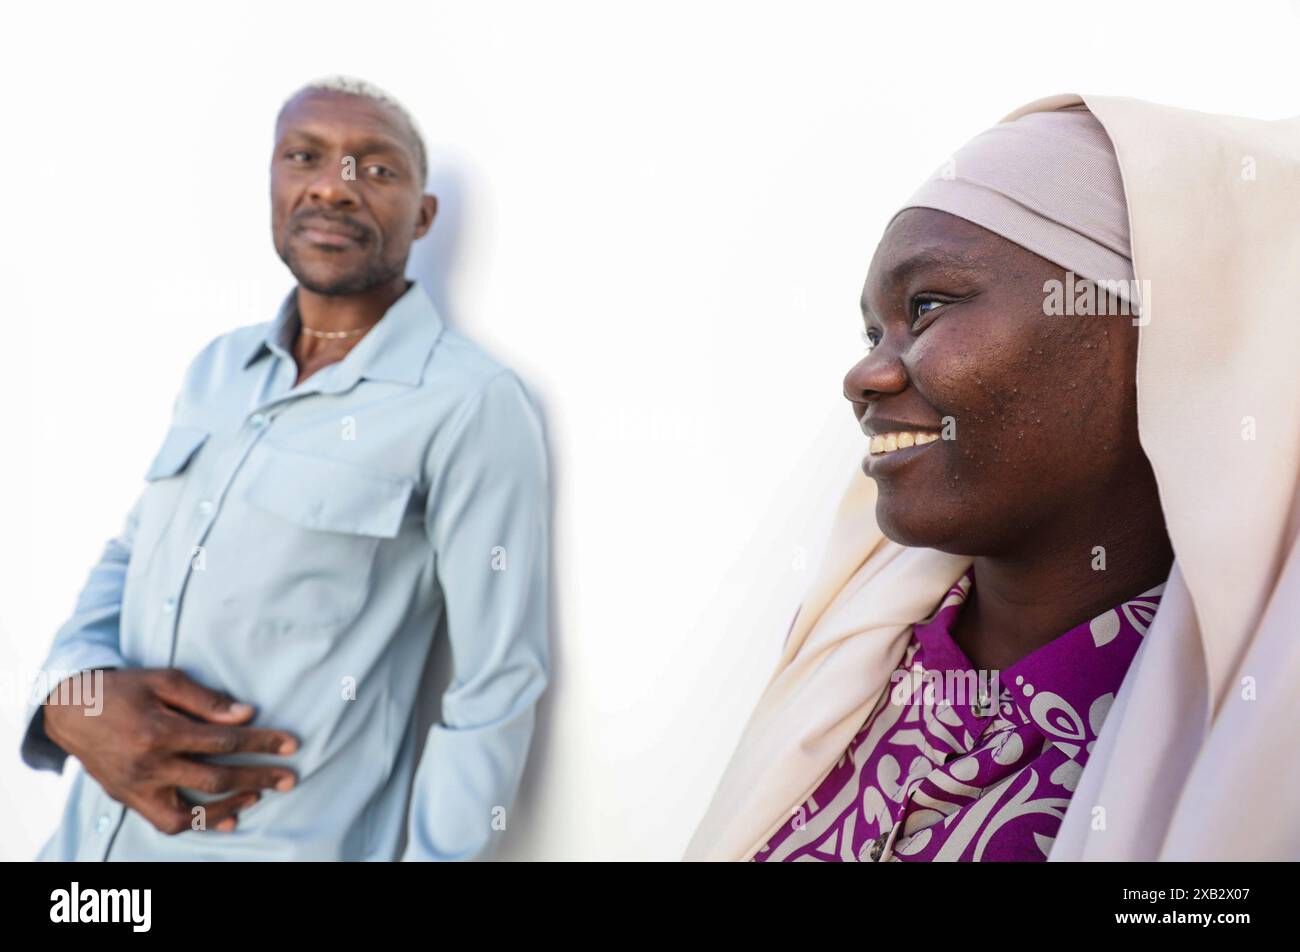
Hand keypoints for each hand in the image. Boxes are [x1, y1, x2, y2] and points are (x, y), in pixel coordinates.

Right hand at [41, 668, 297, 835]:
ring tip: (257, 796)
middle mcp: (147, 766)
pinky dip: (197, 823)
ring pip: (188, 815)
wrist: (69, 711)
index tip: (290, 744)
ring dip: (228, 807)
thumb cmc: (122, 689)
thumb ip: (206, 700)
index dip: (261, 744)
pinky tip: (224, 818)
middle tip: (289, 778)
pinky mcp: (127, 798)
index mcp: (158, 732)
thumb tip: (246, 715)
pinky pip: (165, 822)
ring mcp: (135, 788)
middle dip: (258, 778)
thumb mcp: (164, 680)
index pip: (223, 743)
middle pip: (214, 779)